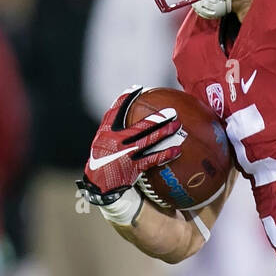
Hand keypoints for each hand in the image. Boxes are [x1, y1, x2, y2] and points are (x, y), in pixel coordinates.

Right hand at [82, 86, 182, 200]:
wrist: (98, 186)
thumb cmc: (102, 163)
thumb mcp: (102, 144)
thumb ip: (113, 131)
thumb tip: (132, 121)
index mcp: (106, 133)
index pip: (115, 111)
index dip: (126, 99)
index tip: (137, 88)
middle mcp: (115, 141)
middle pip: (139, 126)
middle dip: (156, 118)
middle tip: (171, 111)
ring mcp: (125, 154)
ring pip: (148, 140)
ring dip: (164, 132)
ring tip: (177, 125)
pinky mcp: (133, 167)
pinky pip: (152, 159)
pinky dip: (165, 154)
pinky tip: (177, 151)